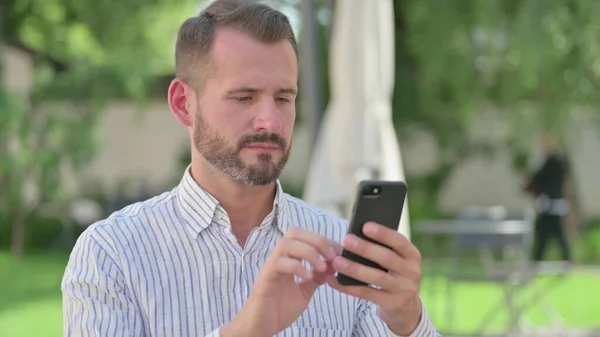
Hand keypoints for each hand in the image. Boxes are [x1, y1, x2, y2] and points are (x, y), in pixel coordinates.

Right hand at [221, 227, 341, 336]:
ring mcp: (271, 266)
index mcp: (289, 258)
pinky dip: (296, 267)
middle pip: (295, 232)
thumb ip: (316, 278)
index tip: (339, 252)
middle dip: (317, 241)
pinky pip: (278, 263)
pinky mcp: (265, 278)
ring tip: (321, 267)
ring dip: (308, 252)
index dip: (324, 241)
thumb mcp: (305, 292)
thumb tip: (332, 265)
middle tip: (332, 256)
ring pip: (286, 243)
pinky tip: (307, 277)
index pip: (306, 237)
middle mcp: (279, 258)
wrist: (262, 327)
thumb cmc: (280, 309)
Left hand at [327, 222, 422, 335]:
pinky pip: (367, 294)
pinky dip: (348, 287)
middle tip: (346, 240)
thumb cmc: (394, 275)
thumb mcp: (396, 262)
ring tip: (336, 262)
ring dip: (354, 269)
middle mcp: (412, 272)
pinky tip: (334, 281)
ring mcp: (404, 289)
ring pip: (377, 277)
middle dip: (365, 248)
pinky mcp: (393, 304)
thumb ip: (383, 249)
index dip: (383, 234)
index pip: (400, 241)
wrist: (406, 308)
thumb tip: (356, 235)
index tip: (365, 226)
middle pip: (387, 258)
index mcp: (412, 255)